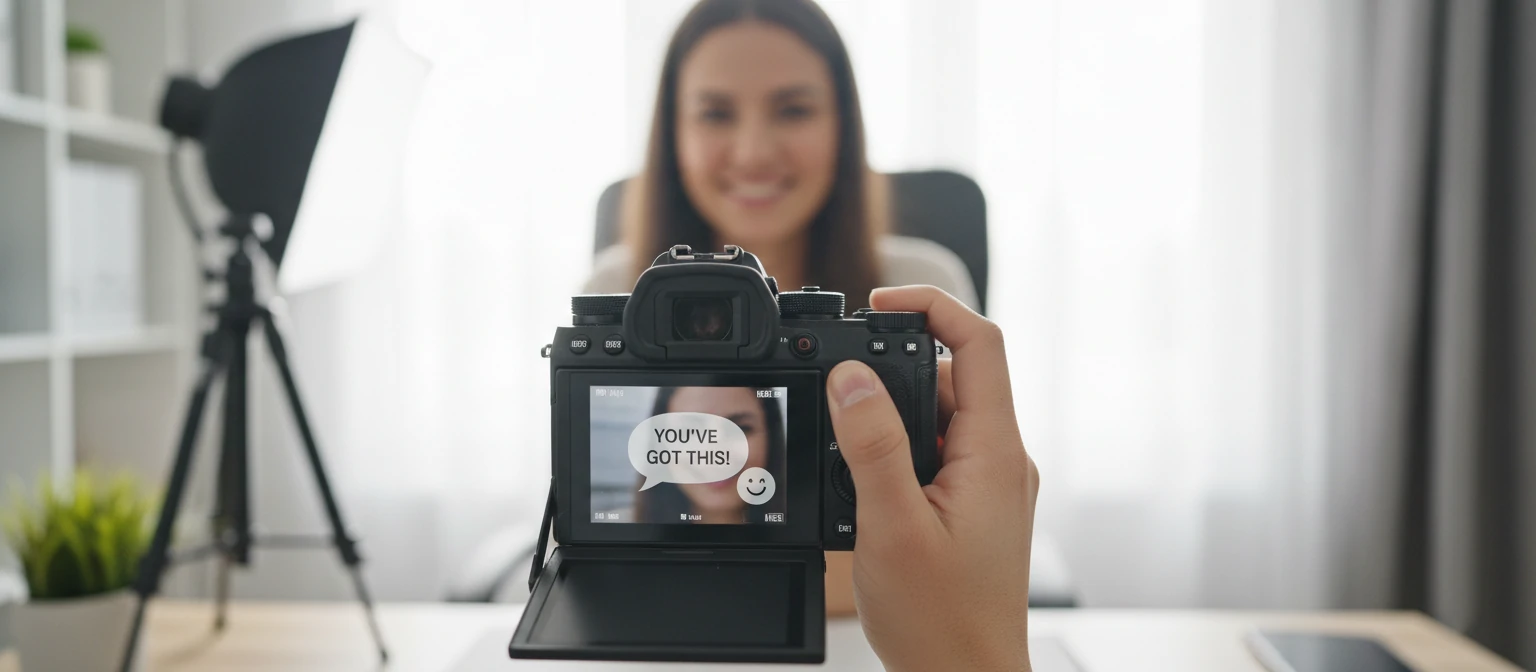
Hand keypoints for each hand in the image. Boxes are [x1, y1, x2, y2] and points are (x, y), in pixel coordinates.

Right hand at [827, 285, 1037, 671]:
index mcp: (995, 453)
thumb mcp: (891, 527)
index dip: (930, 307)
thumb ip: (872, 446)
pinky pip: (936, 453)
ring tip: (852, 467)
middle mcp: (1001, 460)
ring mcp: (990, 484)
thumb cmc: (941, 623)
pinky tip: (866, 491)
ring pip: (938, 417)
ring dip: (889, 422)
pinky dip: (897, 454)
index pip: (979, 344)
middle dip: (890, 375)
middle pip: (950, 376)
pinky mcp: (973, 507)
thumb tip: (851, 377)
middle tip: (841, 402)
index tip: (878, 304)